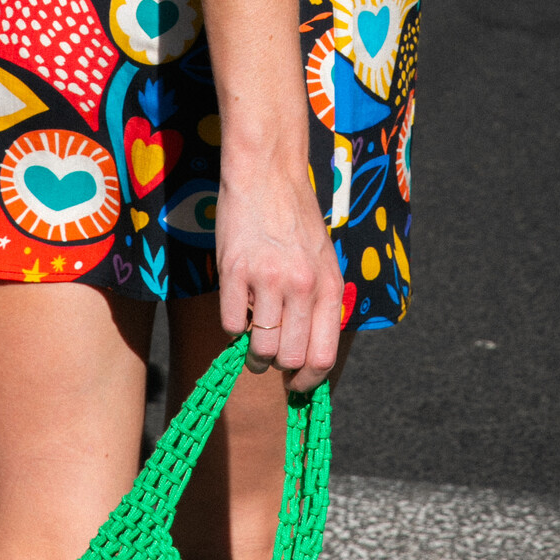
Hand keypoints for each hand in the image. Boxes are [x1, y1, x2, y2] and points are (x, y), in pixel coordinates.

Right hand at [215, 154, 344, 393]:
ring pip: (260, 349)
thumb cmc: (295, 218)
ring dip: (254, 350)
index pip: (323, 356)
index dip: (309, 381)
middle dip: (278, 366)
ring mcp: (267, 279)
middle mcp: (302, 286)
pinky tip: (238, 303)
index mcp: (328, 285)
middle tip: (270, 355)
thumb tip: (308, 355)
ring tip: (253, 329)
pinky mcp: (234, 272)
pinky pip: (231, 325)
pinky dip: (233, 325)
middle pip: (290, 359)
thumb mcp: (323, 259)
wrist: (267, 173)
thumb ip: (320, 303)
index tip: (297, 386)